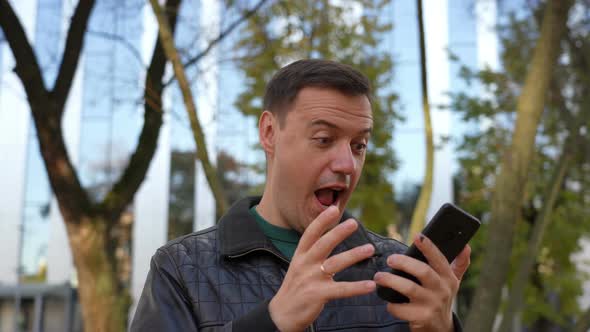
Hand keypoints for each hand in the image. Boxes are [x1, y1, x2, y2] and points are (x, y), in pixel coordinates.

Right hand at [269, 206, 376, 331]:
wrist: (282, 314)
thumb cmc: (296, 288)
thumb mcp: (299, 266)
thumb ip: (313, 253)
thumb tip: (330, 237)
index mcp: (300, 255)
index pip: (310, 234)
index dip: (322, 220)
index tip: (333, 208)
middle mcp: (305, 264)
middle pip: (323, 244)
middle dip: (338, 232)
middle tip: (354, 223)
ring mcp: (311, 279)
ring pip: (335, 264)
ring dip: (354, 255)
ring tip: (369, 248)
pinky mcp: (317, 294)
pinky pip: (341, 289)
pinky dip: (357, 287)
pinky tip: (370, 284)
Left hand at [374, 234, 470, 331]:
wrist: (441, 329)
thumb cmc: (441, 298)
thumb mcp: (453, 282)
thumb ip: (459, 264)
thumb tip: (466, 246)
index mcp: (448, 278)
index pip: (439, 259)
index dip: (429, 247)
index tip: (417, 236)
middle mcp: (442, 290)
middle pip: (423, 271)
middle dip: (404, 262)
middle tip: (390, 259)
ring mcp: (432, 305)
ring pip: (409, 288)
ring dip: (391, 281)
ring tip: (379, 277)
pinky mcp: (422, 318)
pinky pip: (401, 309)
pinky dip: (392, 305)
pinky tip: (388, 301)